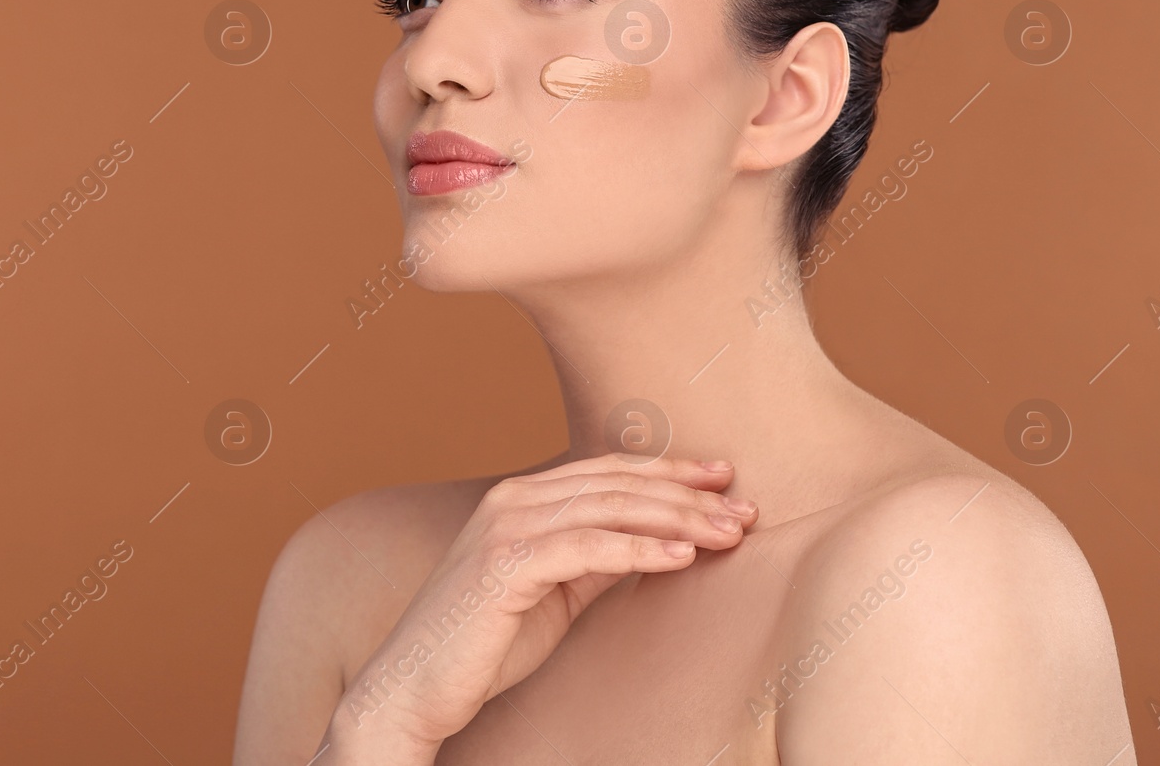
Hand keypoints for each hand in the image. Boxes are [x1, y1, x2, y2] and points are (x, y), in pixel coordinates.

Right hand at [325, 453, 756, 754]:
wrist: (415, 687)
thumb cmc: (484, 644)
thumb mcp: (554, 591)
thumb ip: (594, 558)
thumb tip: (656, 540)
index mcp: (521, 497)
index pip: (610, 472)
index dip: (672, 473)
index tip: (725, 480)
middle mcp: (512, 500)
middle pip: (618, 484)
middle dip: (688, 494)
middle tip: (744, 510)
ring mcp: (506, 527)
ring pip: (610, 508)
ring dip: (676, 519)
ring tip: (728, 534)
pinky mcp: (505, 564)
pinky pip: (588, 548)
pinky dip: (639, 549)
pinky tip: (681, 558)